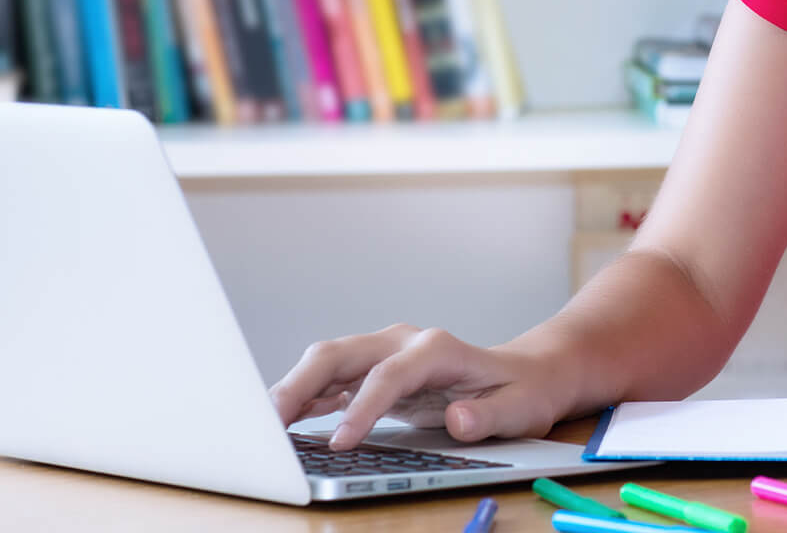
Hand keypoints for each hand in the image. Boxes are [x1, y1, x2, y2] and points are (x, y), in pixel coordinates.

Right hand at [269, 323, 570, 449]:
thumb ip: (489, 416)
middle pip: (342, 353)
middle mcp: (404, 342)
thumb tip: (458, 419)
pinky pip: (331, 380)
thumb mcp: (520, 408)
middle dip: (302, 384)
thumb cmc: (522, 391)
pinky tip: (282, 421)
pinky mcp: (375, 371)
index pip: (388, 375)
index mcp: (436, 349)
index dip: (361, 407)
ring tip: (261, 426)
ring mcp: (386, 353)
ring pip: (328, 361)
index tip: (339, 444)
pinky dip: (304, 398)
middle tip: (270, 426)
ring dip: (292, 389)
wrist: (525, 373)